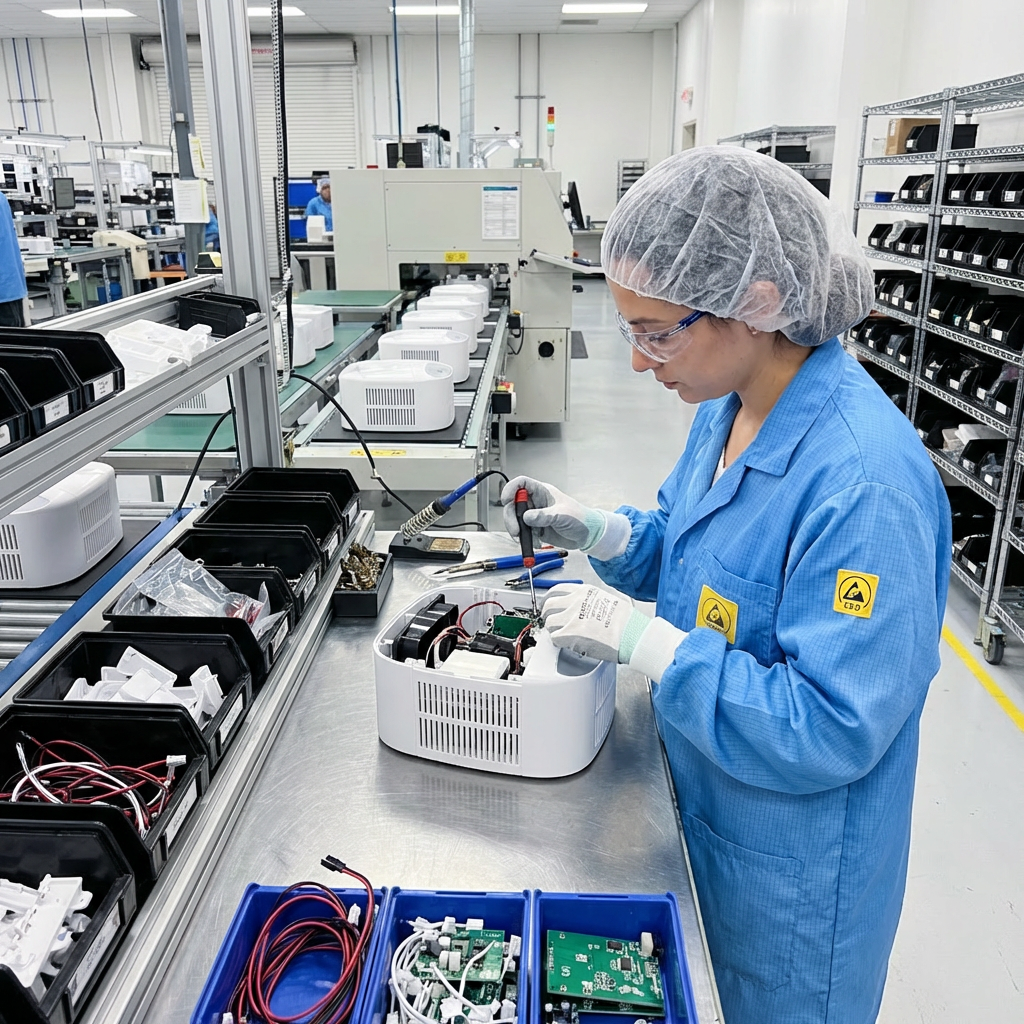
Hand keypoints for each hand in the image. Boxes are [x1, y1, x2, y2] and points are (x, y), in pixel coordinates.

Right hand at [500, 476, 606, 550]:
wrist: (587, 535)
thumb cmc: (580, 518)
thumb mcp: (562, 515)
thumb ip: (543, 516)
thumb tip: (526, 517)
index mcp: (542, 492)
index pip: (521, 484)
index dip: (511, 489)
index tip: (506, 500)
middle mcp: (536, 503)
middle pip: (514, 504)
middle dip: (511, 518)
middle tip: (516, 531)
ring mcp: (535, 516)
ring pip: (515, 520)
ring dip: (516, 531)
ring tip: (524, 540)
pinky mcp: (536, 529)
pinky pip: (523, 533)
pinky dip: (525, 540)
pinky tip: (535, 543)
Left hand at [542, 583, 688, 679]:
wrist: (632, 635)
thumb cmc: (626, 621)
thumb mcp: (607, 599)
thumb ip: (589, 601)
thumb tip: (581, 607)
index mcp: (584, 592)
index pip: (556, 590)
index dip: (550, 600)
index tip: (549, 605)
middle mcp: (575, 602)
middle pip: (548, 606)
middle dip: (548, 615)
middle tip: (552, 622)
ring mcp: (571, 618)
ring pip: (550, 623)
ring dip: (554, 630)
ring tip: (564, 635)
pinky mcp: (570, 634)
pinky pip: (555, 638)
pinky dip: (559, 642)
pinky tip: (569, 643)